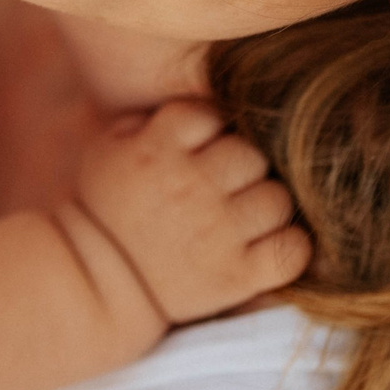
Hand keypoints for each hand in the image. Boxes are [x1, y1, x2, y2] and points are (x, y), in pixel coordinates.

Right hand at [71, 100, 309, 324]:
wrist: (96, 283)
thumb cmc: (105, 210)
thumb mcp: (107, 149)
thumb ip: (151, 118)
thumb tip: (204, 105)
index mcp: (156, 151)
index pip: (211, 114)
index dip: (211, 130)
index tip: (202, 150)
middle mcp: (189, 187)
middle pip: (252, 154)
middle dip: (242, 167)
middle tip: (226, 186)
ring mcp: (217, 233)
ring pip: (279, 198)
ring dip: (266, 205)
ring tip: (244, 216)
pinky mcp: (236, 276)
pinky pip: (293, 249)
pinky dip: (289, 245)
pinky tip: (267, 244)